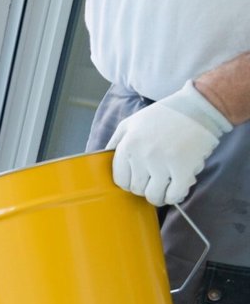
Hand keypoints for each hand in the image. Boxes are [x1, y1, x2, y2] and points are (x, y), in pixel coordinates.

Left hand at [109, 83, 231, 206]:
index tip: (139, 180)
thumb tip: (103, 161)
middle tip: (155, 181)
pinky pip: (174, 195)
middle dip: (145, 188)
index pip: (120, 180)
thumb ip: (115, 142)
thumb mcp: (131, 123)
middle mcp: (142, 155)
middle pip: (136, 189)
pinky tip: (178, 189)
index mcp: (127, 145)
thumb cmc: (164, 115)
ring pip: (154, 195)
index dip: (129, 183)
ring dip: (159, 196)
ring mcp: (163, 163)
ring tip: (165, 188)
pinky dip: (175, 196)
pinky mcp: (184, 168)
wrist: (199, 107)